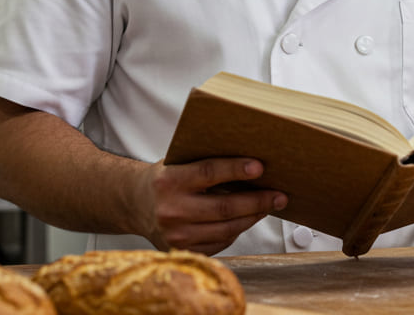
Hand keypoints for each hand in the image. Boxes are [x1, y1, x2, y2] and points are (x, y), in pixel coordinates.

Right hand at [135, 157, 287, 255]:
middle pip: (224, 207)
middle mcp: (170, 210)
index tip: (260, 167)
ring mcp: (175, 235)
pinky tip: (247, 220)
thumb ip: (206, 163)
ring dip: (252, 217)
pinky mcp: (182, 250)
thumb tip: (251, 164)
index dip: (236, 170)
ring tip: (268, 207)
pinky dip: (237, 230)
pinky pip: (219, 243)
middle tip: (279, 195)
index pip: (209, 173)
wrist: (134, 203)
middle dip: (257, 201)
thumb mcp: (178, 162)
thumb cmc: (165, 178)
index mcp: (169, 181)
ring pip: (226, 229)